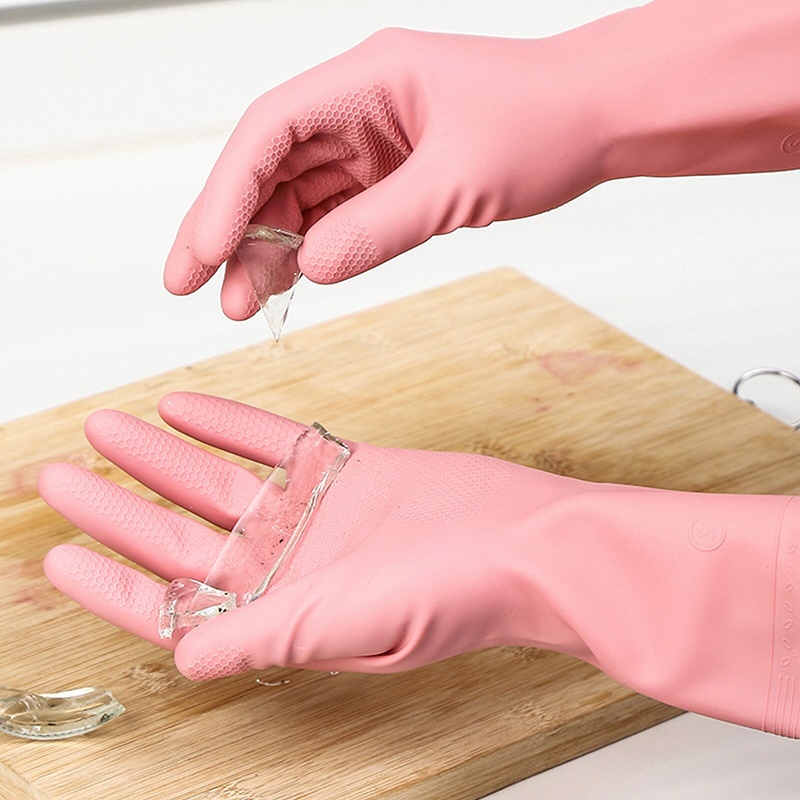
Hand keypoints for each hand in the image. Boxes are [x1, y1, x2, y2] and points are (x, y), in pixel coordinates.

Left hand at [39, 392, 799, 736]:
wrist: (525, 541)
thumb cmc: (451, 597)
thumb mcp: (343, 627)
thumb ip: (257, 638)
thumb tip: (179, 656)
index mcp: (281, 617)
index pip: (175, 605)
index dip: (113, 583)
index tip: (59, 557)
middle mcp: (289, 568)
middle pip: (182, 536)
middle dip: (119, 507)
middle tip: (58, 476)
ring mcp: (313, 515)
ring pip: (217, 481)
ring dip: (161, 456)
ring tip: (105, 428)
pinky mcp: (344, 469)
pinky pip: (271, 440)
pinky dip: (228, 422)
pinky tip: (181, 403)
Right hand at [164, 27, 612, 318]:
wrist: (599, 122)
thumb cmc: (545, 124)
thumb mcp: (459, 181)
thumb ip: (380, 226)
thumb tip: (311, 269)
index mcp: (367, 79)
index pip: (270, 131)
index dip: (226, 192)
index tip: (203, 252)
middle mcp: (359, 107)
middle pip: (270, 167)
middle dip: (229, 227)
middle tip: (195, 288)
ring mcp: (373, 144)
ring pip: (298, 197)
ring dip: (267, 250)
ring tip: (241, 305)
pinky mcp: (391, 177)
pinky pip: (335, 216)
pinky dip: (310, 252)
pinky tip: (287, 284)